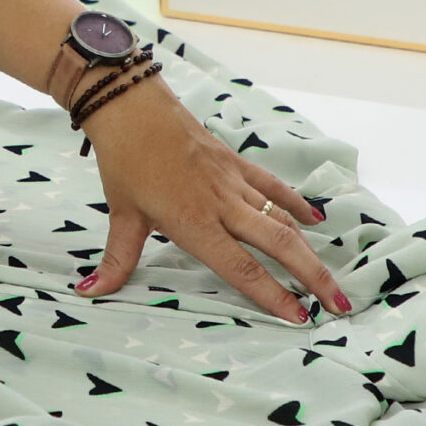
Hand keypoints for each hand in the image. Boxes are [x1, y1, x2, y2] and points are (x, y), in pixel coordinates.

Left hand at [74, 76, 346, 323]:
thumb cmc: (124, 162)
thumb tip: (89, 292)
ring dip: (308, 247)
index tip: (298, 317)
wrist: (132, 107)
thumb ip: (117, 260)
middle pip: (278, 244)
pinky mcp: (235, 162)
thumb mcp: (120, 215)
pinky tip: (315, 220)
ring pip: (281, 218)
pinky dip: (296, 204)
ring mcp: (233, 181)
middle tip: (336, 302)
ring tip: (328, 276)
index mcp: (194, 222)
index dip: (272, 295)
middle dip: (310, 275)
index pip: (241, 268)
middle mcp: (222, 204)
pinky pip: (273, 186)